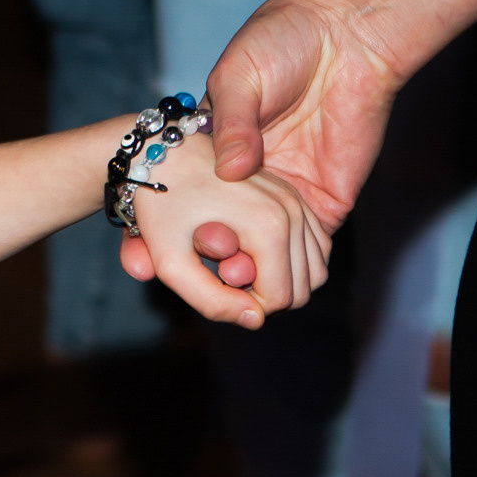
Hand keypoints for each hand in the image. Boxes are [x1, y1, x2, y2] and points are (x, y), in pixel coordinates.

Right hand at [115, 0, 406, 299]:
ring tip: (230, 274)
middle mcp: (245, 180)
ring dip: (242, 270)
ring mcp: (284, 195)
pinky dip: (291, 271)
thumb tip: (231, 173)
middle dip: (198, 258)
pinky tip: (269, 277)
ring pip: (259, 253)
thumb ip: (233, 123)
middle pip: (214, 234)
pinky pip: (309, 252)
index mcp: (212, 149)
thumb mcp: (240, 76)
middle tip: (194, 263)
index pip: (177, 197)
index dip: (153, 230)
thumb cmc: (283, 41)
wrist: (348, 34)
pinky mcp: (324, 203)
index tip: (140, 255)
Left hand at [119, 123, 333, 327]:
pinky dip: (293, 263)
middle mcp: (292, 212)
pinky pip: (314, 249)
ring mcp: (299, 201)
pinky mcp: (298, 197)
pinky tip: (254, 254)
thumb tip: (254, 320)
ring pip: (314, 272)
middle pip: (301, 289)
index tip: (212, 280)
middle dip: (264, 294)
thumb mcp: (170, 261)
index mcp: (269, 227)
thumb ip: (209, 300)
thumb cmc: (161, 208)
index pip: (278, 299)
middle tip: (222, 273)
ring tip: (236, 263)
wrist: (163, 156)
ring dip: (281, 281)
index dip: (244, 305)